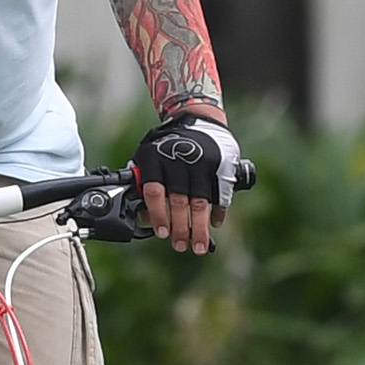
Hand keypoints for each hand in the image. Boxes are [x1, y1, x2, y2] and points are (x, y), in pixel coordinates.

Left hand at [129, 110, 241, 255]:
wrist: (197, 118)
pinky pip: (221, 194)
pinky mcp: (221, 164)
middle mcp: (178, 158)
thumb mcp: (149, 158)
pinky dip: (219, 212)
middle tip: (180, 246)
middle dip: (179, 228)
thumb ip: (144, 184)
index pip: (154, 191)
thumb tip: (143, 218)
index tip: (161, 234)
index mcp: (155, 157)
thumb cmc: (167, 145)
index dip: (157, 215)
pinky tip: (215, 224)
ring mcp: (201, 160)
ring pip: (200, 202)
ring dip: (198, 228)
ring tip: (197, 246)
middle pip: (178, 201)